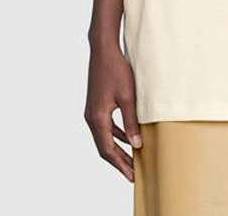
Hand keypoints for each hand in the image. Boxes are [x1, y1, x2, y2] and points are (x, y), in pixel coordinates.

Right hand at [84, 43, 141, 181]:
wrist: (103, 51)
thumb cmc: (116, 71)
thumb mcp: (128, 97)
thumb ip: (131, 122)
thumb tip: (137, 144)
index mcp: (97, 118)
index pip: (108, 150)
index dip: (120, 164)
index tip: (132, 175)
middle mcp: (91, 118)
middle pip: (104, 147)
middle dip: (118, 161)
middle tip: (132, 173)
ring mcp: (92, 111)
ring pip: (104, 137)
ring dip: (117, 149)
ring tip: (131, 159)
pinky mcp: (96, 105)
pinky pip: (105, 127)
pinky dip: (116, 135)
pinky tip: (127, 137)